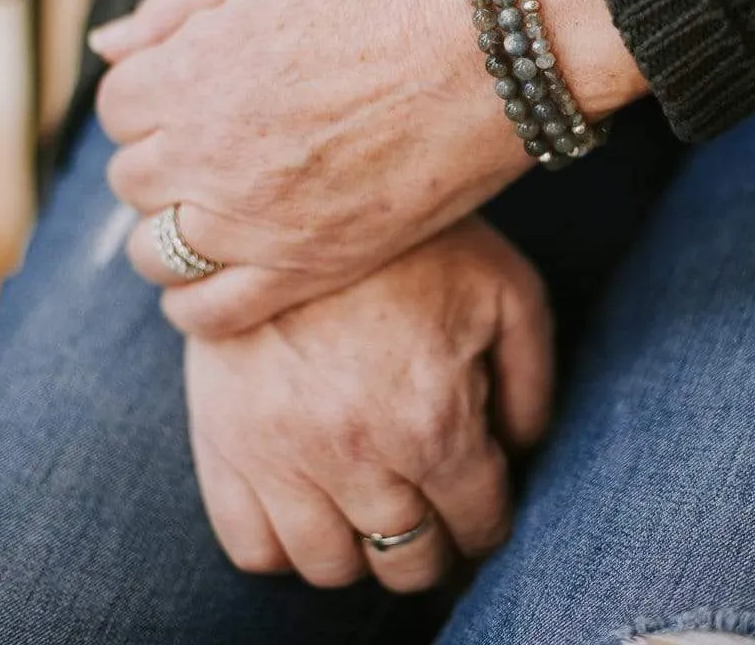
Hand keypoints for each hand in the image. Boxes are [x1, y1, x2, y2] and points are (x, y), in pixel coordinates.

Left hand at [93, 0, 643, 336]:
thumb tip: (108, 46)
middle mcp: (207, 154)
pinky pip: (211, 313)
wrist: (493, 49)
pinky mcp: (310, 266)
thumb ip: (177, 0)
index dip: (153, 93)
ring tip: (220, 210)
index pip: (116, 104)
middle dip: (163, 158)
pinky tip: (220, 277)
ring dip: (172, 229)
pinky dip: (196, 304)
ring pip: (155, 252)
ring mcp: (255, 220)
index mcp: (190, 73)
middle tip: (218, 145)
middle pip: (132, 178)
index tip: (195, 91)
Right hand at [184, 217, 552, 592]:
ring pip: (328, 568)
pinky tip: (311, 504)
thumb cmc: (418, 238)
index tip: (482, 503)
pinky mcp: (222, 441)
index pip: (478, 524)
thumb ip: (532, 382)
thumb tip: (522, 452)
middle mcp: (355, 455)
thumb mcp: (507, 291)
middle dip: (435, 545)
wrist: (300, 185)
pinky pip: (250, 545)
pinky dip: (285, 545)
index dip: (490, 519)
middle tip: (434, 512)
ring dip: (361, 550)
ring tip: (374, 507)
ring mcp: (278, 455)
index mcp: (433, 422)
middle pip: (408, 562)